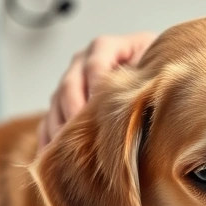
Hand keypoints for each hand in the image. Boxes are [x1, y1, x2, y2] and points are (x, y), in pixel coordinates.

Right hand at [37, 31, 158, 148]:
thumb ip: (145, 79)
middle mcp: (82, 62)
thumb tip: (136, 105)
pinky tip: (53, 158)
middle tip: (83, 135)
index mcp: (106, 47)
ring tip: (68, 152)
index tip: (104, 108)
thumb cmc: (157, 70)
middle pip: (70, 86)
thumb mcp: (156, 67)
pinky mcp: (62, 105)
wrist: (153, 76)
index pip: (95, 64)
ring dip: (61, 128)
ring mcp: (69, 83)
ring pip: (56, 104)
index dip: (97, 86)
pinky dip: (49, 140)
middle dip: (75, 111)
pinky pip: (48, 120)